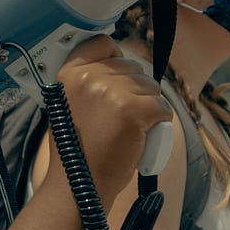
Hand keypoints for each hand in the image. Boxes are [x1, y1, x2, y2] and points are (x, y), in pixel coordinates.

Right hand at [49, 35, 169, 199]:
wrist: (79, 185)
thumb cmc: (76, 152)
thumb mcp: (67, 106)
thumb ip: (84, 83)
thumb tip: (116, 67)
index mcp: (69, 74)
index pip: (102, 43)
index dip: (115, 58)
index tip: (118, 77)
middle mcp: (89, 78)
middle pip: (132, 67)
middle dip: (135, 89)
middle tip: (123, 116)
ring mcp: (112, 92)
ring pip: (150, 87)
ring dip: (149, 105)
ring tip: (132, 127)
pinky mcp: (134, 110)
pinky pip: (162, 107)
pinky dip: (160, 121)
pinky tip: (146, 133)